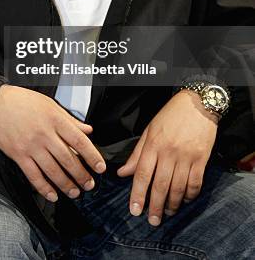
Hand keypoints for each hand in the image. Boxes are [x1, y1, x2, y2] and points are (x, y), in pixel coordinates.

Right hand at [0, 85, 105, 201]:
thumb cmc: (23, 101)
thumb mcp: (49, 104)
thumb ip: (70, 119)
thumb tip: (88, 130)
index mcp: (55, 119)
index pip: (79, 141)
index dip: (92, 156)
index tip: (100, 167)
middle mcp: (44, 134)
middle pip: (68, 159)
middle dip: (81, 175)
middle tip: (90, 184)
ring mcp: (31, 146)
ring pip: (52, 171)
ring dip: (66, 184)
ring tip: (75, 192)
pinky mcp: (18, 155)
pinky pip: (33, 176)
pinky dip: (44, 188)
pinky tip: (52, 195)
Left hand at [117, 90, 218, 225]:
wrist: (197, 104)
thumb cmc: (170, 115)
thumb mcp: (149, 130)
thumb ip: (137, 153)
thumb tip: (122, 173)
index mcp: (153, 144)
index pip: (142, 174)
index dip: (138, 194)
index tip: (134, 210)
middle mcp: (169, 152)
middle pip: (160, 185)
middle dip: (154, 206)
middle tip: (151, 221)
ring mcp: (186, 156)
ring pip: (178, 188)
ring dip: (172, 205)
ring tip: (167, 213)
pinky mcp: (201, 159)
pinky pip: (195, 183)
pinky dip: (190, 195)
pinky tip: (185, 200)